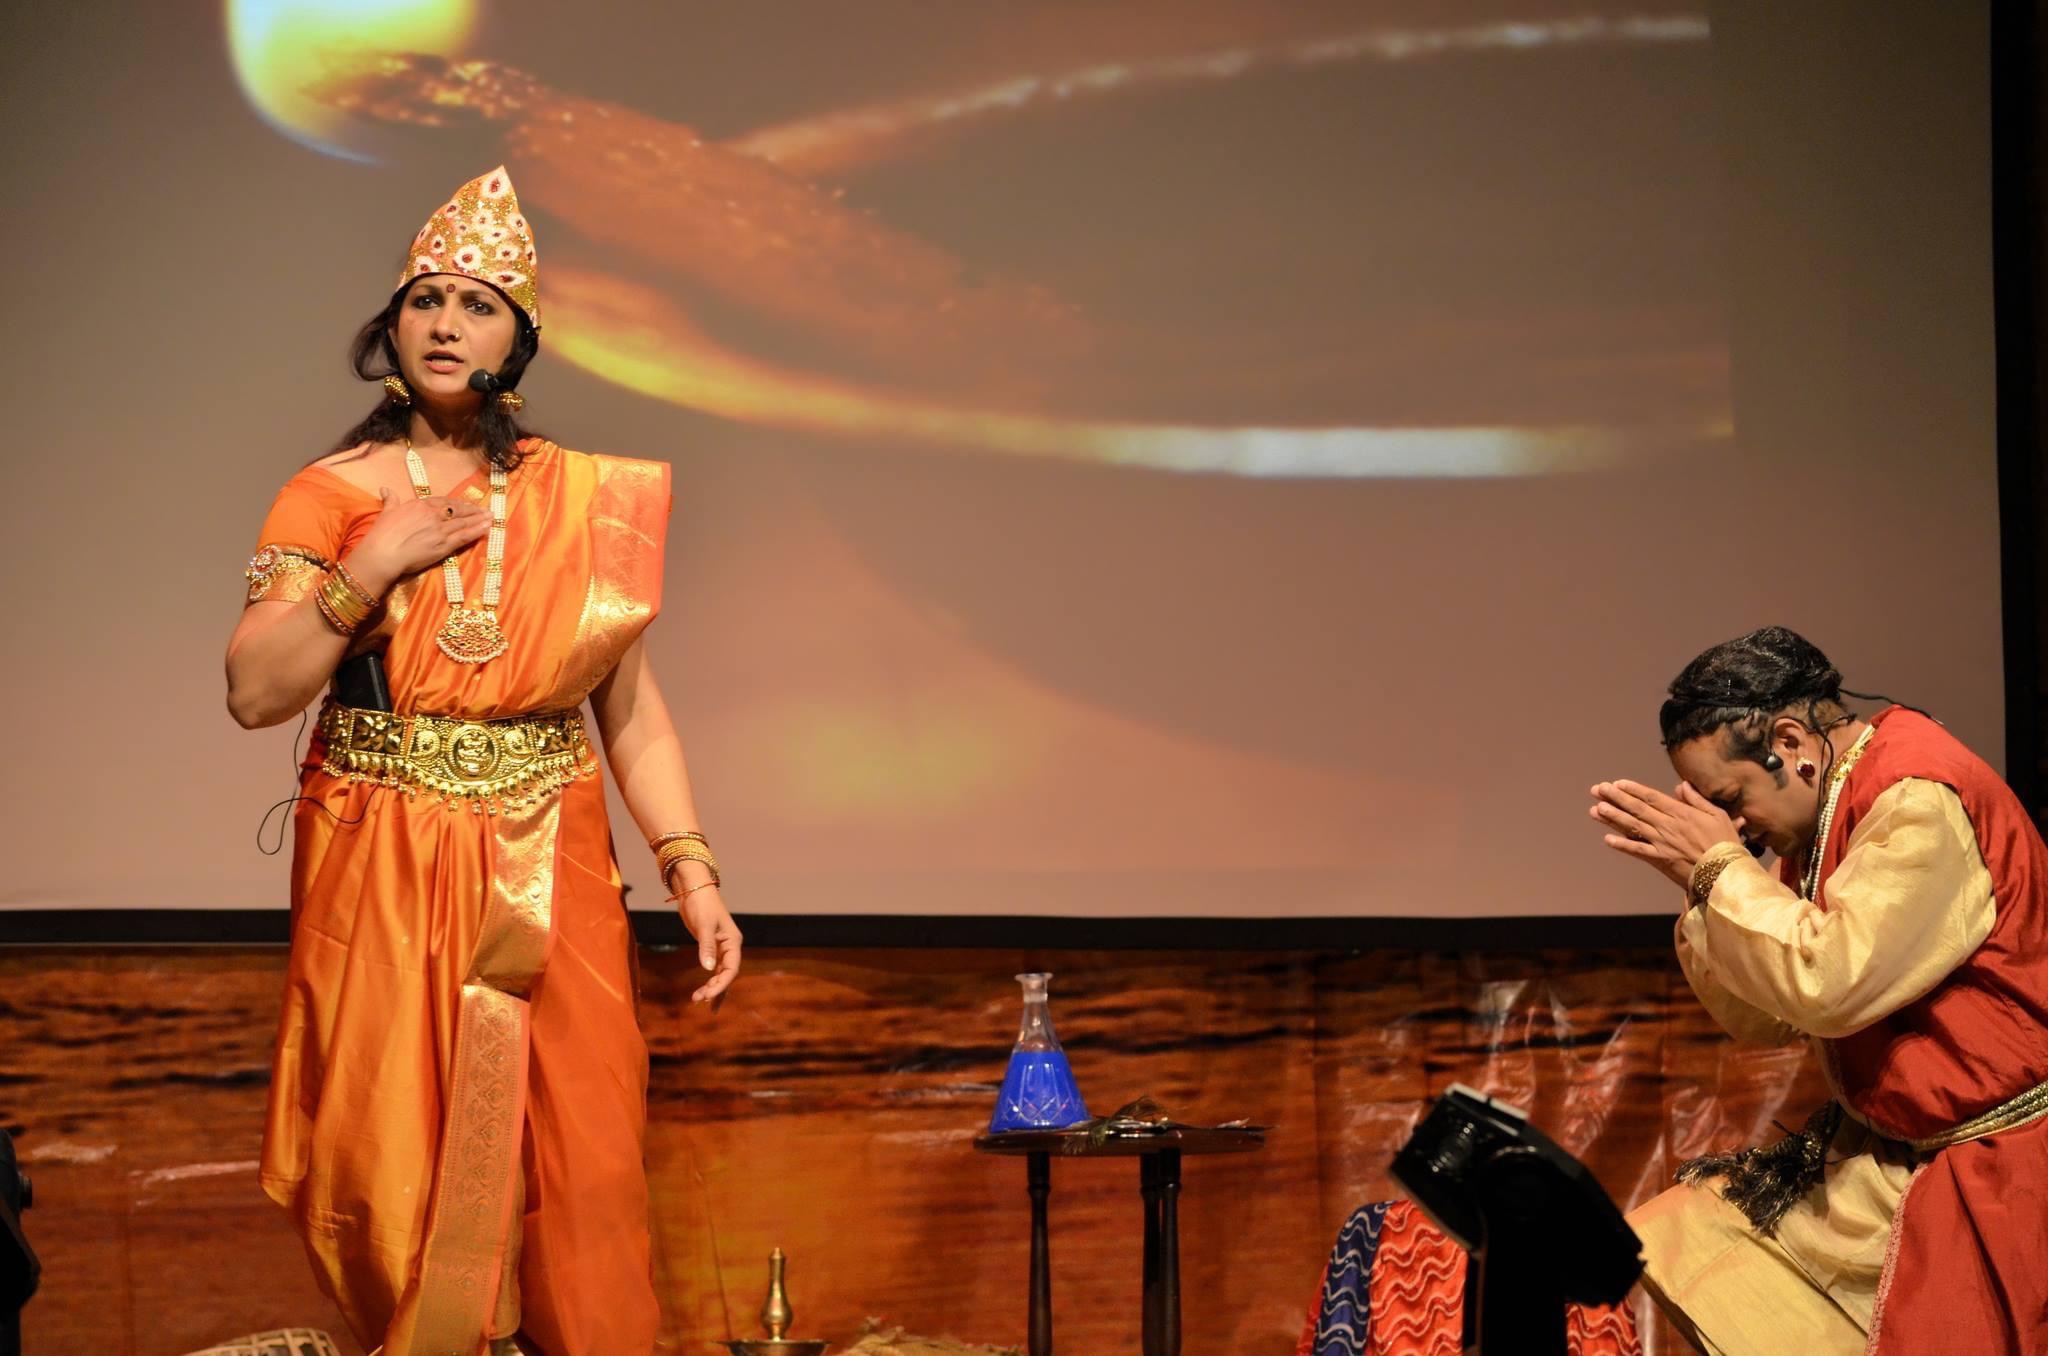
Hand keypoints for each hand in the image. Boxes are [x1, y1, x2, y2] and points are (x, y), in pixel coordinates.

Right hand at [348, 485, 491, 593]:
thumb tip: (385, 488)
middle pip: (457, 510)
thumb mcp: (386, 512)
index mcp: (420, 505)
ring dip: (479, 519)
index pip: (442, 501)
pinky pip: (464, 536)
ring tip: (491, 517)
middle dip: (472, 510)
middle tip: (485, 510)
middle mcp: (433, 515)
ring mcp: (441, 529)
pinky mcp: (445, 545)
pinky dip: (477, 531)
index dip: (456, 503)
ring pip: (464, 522)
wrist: (383, 552)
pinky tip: (486, 528)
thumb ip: (390, 500)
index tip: (464, 504)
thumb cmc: (382, 534)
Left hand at [678, 884, 741, 1005]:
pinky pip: (714, 968)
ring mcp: (721, 947)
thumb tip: (709, 969)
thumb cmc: (701, 904)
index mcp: (733, 941)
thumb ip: (707, 946)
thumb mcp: (704, 925)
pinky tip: (702, 990)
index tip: (707, 996)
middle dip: (715, 989)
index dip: (721, 984)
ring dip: (712, 987)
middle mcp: (730, 946)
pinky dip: (709, 980)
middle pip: (727, 974)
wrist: (694, 889)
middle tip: (698, 1000)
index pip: (731, 969)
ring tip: (697, 999)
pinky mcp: (711, 946)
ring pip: (721, 973)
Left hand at [1589, 779, 1742, 889]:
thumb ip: (1697, 800)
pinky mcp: (1661, 860)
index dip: (1633, 790)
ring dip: (1613, 817)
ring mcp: (1662, 843)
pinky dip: (1623, 845)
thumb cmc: (1726, 844)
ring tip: (1596, 808)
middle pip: (1637, 809)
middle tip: (1598, 789)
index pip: (1652, 798)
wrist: (1727, 873)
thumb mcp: (1717, 815)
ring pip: (1634, 827)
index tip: (1617, 783)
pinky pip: (1638, 851)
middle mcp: (1668, 826)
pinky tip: (1607, 839)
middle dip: (1616, 798)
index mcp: (1682, 813)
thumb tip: (1681, 785)